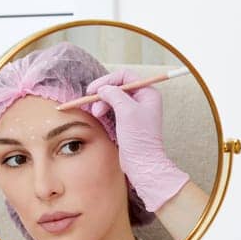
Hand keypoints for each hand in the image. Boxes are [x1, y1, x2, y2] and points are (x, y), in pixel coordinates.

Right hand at [85, 69, 190, 211]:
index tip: (94, 89)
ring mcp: (135, 111)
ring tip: (96, 114)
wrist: (142, 163)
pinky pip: (112, 110)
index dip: (108, 80)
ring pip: (113, 99)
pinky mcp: (128, 122)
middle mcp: (143, 100)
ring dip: (102, 104)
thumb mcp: (126, 111)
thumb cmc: (139, 138)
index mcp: (148, 93)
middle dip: (103, 94)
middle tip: (92, 104)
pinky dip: (104, 111)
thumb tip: (103, 88)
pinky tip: (98, 117)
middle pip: (118, 87)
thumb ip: (114, 94)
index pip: (125, 76)